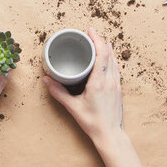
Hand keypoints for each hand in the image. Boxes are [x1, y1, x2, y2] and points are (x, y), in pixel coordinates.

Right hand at [42, 28, 123, 145]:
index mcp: (99, 82)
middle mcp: (110, 81)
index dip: (97, 40)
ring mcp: (116, 85)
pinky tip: (109, 58)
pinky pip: (117, 69)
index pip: (102, 55)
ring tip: (100, 41)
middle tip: (91, 33)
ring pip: (115, 61)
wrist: (110, 135)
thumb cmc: (92, 122)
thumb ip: (58, 93)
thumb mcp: (72, 107)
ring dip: (108, 49)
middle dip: (101, 41)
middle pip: (109, 54)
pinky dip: (112, 59)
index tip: (90, 31)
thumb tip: (46, 80)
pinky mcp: (119, 89)